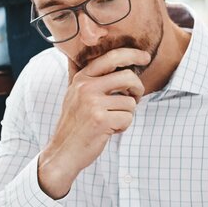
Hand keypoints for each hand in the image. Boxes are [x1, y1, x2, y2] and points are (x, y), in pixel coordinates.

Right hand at [36, 48, 146, 198]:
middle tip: (135, 98)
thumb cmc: (74, 125)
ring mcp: (93, 103)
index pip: (111, 57)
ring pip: (130, 102)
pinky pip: (128, 118)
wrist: (63, 152)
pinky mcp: (100, 120)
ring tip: (111, 121)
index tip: (144, 57)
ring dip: (126, 114)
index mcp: (81, 78)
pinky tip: (109, 130)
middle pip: (128, 77)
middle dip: (137, 89)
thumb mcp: (74, 96)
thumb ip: (89, 79)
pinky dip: (123, 126)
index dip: (131, 54)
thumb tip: (103, 63)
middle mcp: (86, 87)